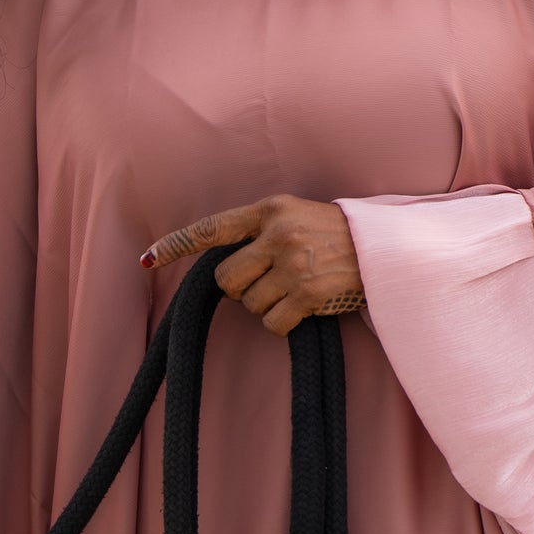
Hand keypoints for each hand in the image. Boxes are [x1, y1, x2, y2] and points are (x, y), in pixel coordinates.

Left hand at [141, 194, 363, 336]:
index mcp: (270, 210)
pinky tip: (305, 306)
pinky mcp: (308, 295)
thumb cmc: (334, 234)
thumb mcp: (295, 215)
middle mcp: (278, 234)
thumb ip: (259, 230)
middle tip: (267, 280)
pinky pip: (273, 324)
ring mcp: (294, 265)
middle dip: (240, 288)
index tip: (146, 260)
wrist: (386, 250)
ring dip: (267, 304)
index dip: (175, 245)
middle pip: (225, 279)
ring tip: (296, 288)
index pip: (212, 228)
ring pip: (249, 304)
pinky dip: (284, 322)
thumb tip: (219, 263)